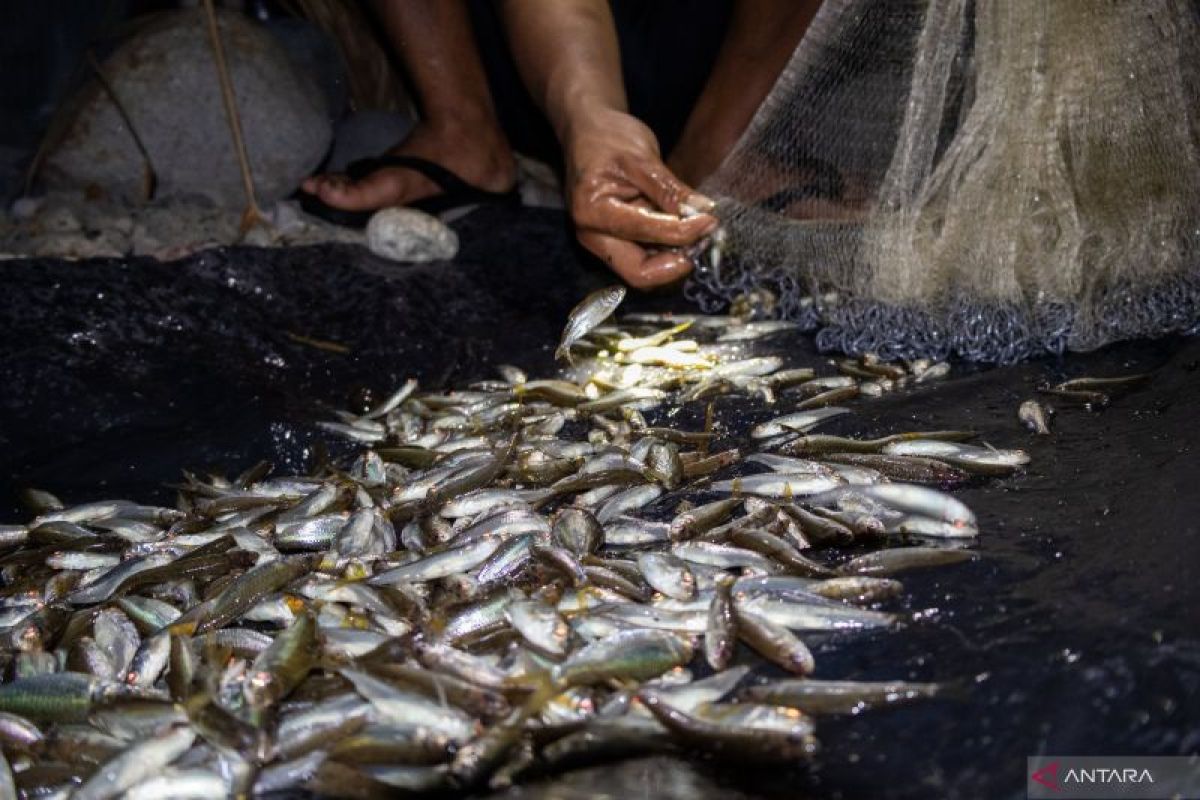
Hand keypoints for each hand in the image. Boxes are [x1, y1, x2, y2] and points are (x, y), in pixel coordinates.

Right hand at [563, 109, 718, 288]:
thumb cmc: (609, 138)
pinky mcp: (615, 242)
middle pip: (638, 273)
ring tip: (698, 236)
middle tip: (704, 242)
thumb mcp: (642, 158)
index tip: (710, 221)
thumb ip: (670, 190)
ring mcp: (603, 242)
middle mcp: (593, 236)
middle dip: (675, 264)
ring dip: (674, 260)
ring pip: (644, 272)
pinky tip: (686, 234)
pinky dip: (667, 252)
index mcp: (593, 212)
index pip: (643, 234)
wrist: (588, 132)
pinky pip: (644, 260)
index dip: (682, 232)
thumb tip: (703, 213)